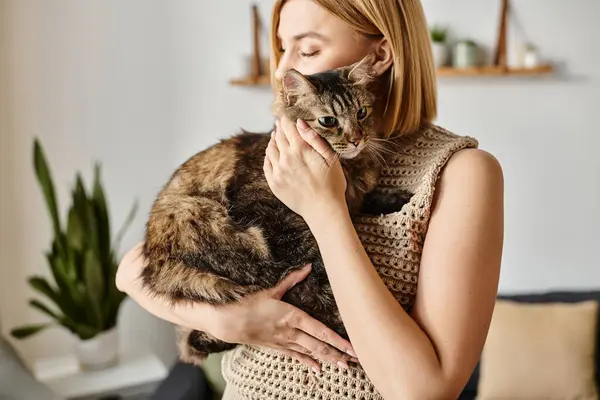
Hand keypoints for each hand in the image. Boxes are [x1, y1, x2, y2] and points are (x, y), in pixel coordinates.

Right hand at [210, 264, 357, 371]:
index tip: (352, 347)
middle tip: (357, 361)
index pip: (321, 331)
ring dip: (328, 359)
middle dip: (339, 354)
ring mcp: (285, 342)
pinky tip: (319, 369)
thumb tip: (308, 266)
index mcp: (293, 317)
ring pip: (311, 353)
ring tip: (345, 366)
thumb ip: (292, 280)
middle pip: (320, 346)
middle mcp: (292, 332)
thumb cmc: (249, 304)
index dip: (338, 340)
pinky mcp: (278, 347)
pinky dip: (309, 362)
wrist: (228, 323)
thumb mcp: (272, 290)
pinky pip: (297, 357)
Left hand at [263, 117, 346, 221]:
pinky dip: (268, 156)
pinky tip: (272, 154)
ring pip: (270, 149)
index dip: (286, 120)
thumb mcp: (330, 158)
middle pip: (278, 137)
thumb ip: (314, 138)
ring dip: (272, 141)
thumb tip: (299, 122)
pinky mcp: (274, 183)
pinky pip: (266, 164)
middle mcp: (285, 158)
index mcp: (300, 149)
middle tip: (280, 123)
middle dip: (279, 129)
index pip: (288, 127)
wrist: (323, 210)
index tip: (285, 116)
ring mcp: (278, 171)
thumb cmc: (332, 184)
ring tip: (275, 137)